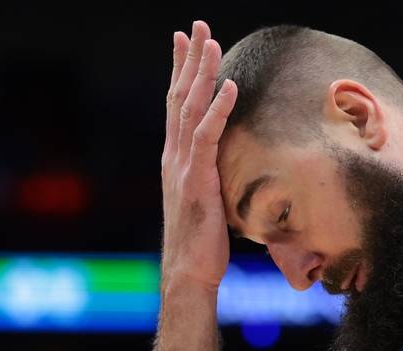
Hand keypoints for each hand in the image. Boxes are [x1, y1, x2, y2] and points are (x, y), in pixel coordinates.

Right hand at [160, 20, 237, 289]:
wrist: (188, 273)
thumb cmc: (201, 243)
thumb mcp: (207, 201)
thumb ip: (211, 177)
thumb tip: (228, 167)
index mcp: (175, 159)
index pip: (176, 107)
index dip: (179, 72)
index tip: (183, 42)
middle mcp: (174, 157)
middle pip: (178, 98)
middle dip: (187, 60)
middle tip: (194, 26)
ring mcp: (183, 167)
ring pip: (189, 110)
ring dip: (200, 73)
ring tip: (209, 41)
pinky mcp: (197, 181)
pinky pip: (207, 138)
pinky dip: (217, 110)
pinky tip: (228, 86)